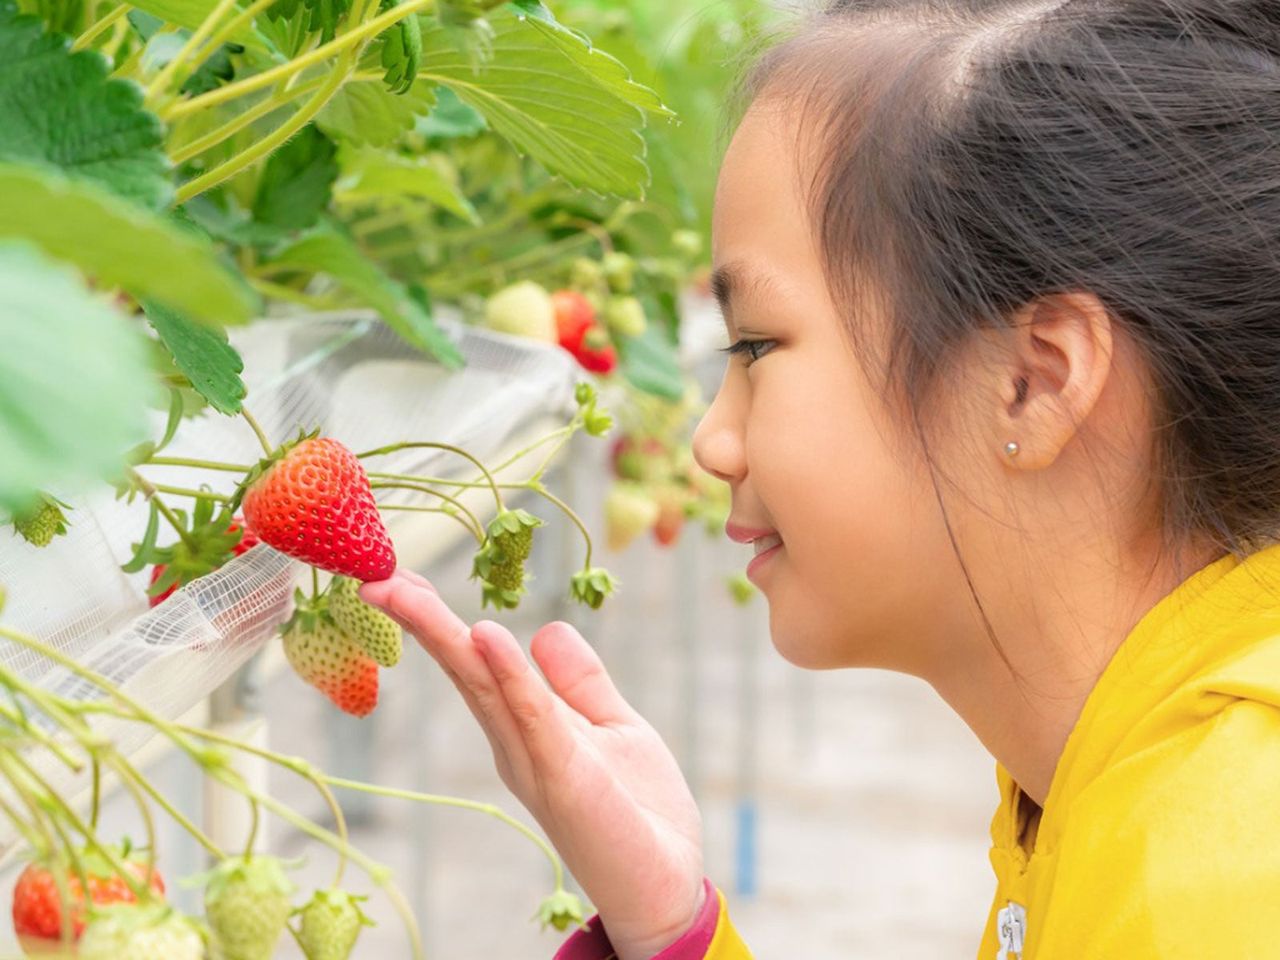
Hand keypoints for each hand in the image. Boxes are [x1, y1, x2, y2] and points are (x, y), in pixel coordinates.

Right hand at [360, 569, 705, 959]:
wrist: (667, 882)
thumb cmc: (638, 811)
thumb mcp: (613, 726)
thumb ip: (580, 682)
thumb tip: (544, 628)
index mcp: (524, 727)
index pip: (477, 663)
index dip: (441, 618)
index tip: (401, 575)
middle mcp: (515, 742)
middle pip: (464, 669)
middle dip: (421, 620)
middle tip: (374, 575)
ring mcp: (534, 760)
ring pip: (481, 686)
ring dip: (442, 635)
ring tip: (400, 590)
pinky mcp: (564, 777)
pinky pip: (532, 717)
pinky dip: (509, 675)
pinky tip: (485, 636)